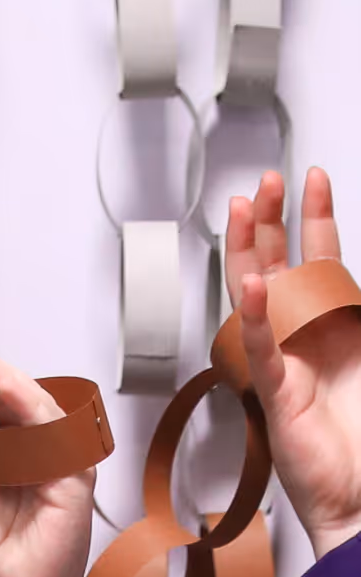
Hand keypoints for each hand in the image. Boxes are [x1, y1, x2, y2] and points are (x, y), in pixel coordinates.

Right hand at [225, 167, 360, 560]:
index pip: (319, 262)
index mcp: (332, 332)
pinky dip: (258, 319)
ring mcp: (285, 365)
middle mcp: (303, 342)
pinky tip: (255, 286)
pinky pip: (264, 351)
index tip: (311, 180)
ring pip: (259, 299)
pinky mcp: (278, 397)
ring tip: (245, 211)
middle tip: (266, 183)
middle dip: (271, 223)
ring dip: (251, 253)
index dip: (315, 220)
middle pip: (277, 268)